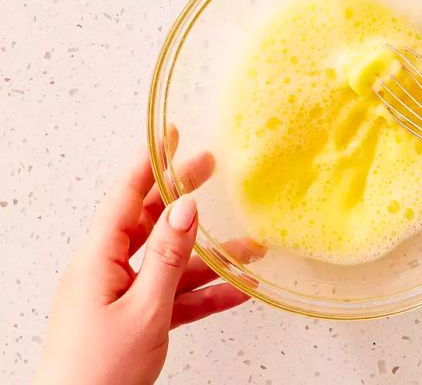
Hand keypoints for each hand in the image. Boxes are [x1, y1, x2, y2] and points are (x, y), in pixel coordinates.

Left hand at [33, 131, 262, 384]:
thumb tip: (185, 209)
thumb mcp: (143, 309)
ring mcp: (123, 296)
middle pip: (150, 222)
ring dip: (210, 258)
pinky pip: (175, 297)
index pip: (125, 197)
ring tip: (248, 248)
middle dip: (183, 197)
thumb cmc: (97, 373)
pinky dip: (205, 294)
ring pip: (171, 263)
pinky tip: (236, 292)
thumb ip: (167, 257)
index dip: (150, 163)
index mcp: (98, 259)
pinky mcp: (137, 319)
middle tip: (208, 169)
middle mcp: (107, 271)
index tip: (169, 136)